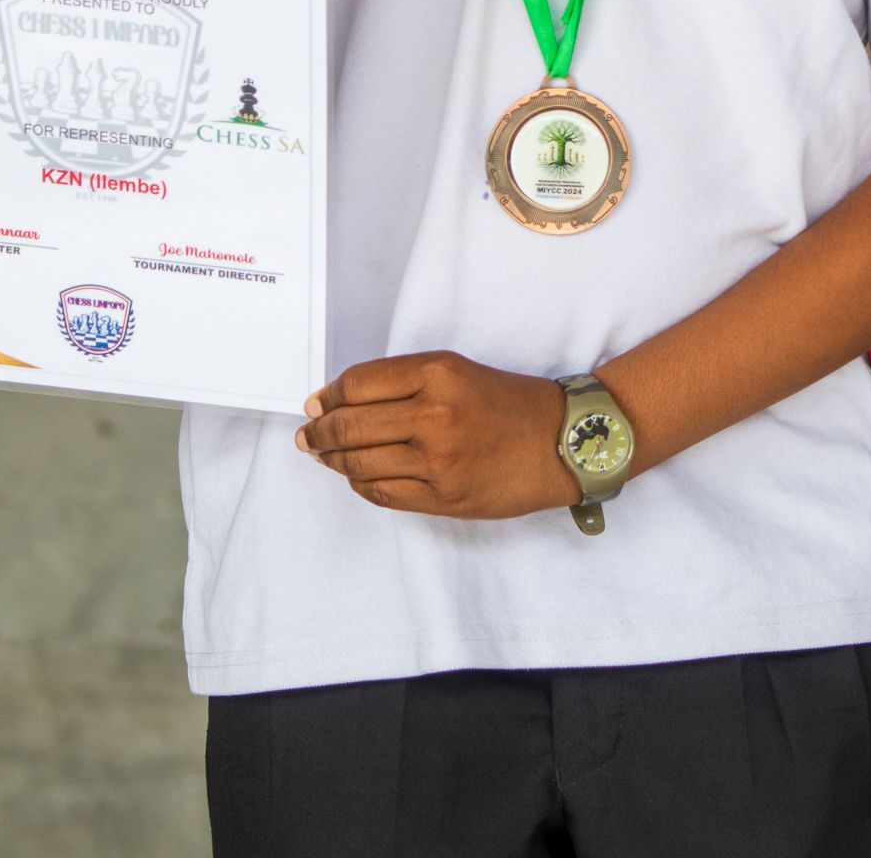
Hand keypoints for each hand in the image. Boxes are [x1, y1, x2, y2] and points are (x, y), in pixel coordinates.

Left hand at [296, 350, 576, 519]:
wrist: (562, 441)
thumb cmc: (509, 402)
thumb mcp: (457, 371)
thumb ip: (403, 382)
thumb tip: (340, 400)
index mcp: (437, 373)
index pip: (358, 384)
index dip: (328, 395)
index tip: (316, 402)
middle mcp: (435, 415)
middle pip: (350, 425)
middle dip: (319, 432)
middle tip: (308, 435)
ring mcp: (438, 462)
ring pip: (360, 463)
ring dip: (334, 460)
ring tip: (324, 455)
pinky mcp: (444, 499)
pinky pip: (383, 494)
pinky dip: (360, 484)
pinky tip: (356, 476)